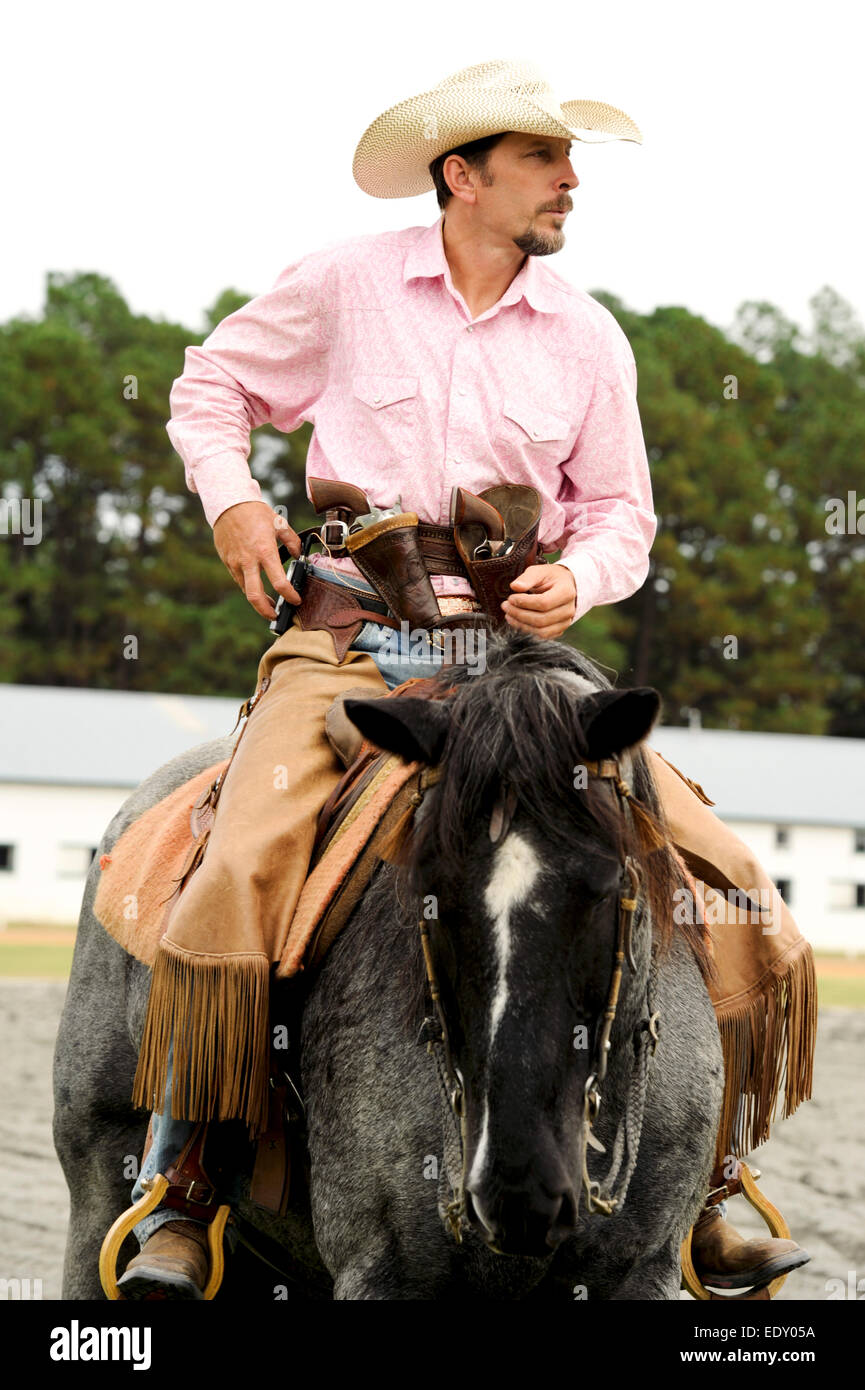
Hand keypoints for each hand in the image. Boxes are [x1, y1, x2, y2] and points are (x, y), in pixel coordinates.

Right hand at [212, 501, 302, 619]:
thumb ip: (292, 542)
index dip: (290, 596)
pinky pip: (239, 579)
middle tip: (276, 616)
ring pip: (246, 591)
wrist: (228, 504)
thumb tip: (298, 556)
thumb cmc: (255, 512)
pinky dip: (249, 586)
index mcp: (265, 551)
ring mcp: (236, 563)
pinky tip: (256, 585)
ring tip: (269, 604)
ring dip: (258, 601)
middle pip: (255, 596)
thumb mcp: (279, 523)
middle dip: (267, 611)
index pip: (279, 582)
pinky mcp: (227, 561)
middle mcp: (249, 561)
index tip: (296, 600)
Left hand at [500, 563, 576, 638]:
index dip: (524, 603)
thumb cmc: (550, 577)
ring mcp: (565, 622)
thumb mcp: (539, 571)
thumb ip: (528, 578)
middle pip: (541, 619)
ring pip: (541, 631)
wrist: (564, 586)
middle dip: (519, 614)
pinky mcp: (559, 630)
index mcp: (566, 592)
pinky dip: (527, 630)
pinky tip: (516, 621)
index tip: (510, 598)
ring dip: (521, 624)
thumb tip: (515, 586)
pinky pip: (542, 636)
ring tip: (508, 614)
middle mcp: (569, 610)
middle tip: (505, 606)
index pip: (544, 603)